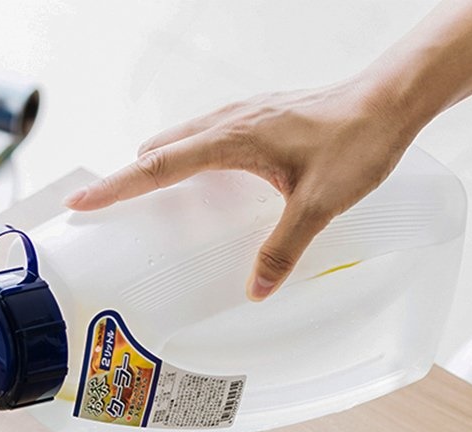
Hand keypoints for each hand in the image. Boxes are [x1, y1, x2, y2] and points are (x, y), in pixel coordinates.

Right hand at [65, 79, 415, 299]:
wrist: (389, 101)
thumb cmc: (356, 141)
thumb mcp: (318, 204)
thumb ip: (284, 249)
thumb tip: (256, 289)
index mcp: (232, 139)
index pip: (158, 165)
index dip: (116, 186)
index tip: (82, 200)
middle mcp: (229, 121)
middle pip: (159, 151)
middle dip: (128, 179)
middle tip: (107, 209)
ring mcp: (242, 115)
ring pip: (180, 140)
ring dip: (156, 166)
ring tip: (146, 200)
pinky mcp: (257, 117)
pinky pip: (204, 137)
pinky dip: (185, 158)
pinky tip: (201, 182)